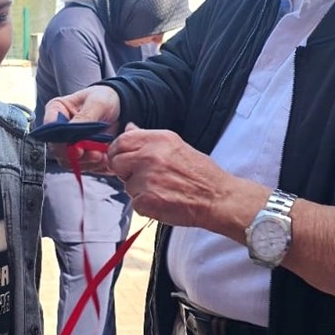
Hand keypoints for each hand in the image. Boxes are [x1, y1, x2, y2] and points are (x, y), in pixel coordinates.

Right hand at [44, 86, 121, 171]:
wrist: (119, 107)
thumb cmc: (104, 98)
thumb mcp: (97, 103)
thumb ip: (85, 117)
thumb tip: (73, 132)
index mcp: (57, 110)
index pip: (49, 128)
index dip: (60, 141)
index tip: (77, 148)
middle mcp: (58, 129)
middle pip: (58, 149)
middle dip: (76, 155)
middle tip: (95, 155)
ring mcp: (67, 143)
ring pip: (68, 161)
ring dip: (86, 162)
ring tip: (102, 157)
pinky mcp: (78, 154)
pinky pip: (81, 165)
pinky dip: (93, 166)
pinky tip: (105, 159)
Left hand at [108, 124, 262, 231]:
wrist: (217, 198)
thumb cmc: (201, 174)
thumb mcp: (176, 146)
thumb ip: (148, 138)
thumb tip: (129, 128)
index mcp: (158, 140)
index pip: (121, 140)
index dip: (119, 152)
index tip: (124, 159)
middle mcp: (150, 156)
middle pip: (116, 162)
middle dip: (125, 171)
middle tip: (144, 177)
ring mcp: (147, 179)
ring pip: (126, 185)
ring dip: (138, 190)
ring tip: (161, 189)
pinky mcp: (146, 200)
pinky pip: (134, 203)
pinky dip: (145, 205)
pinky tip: (163, 201)